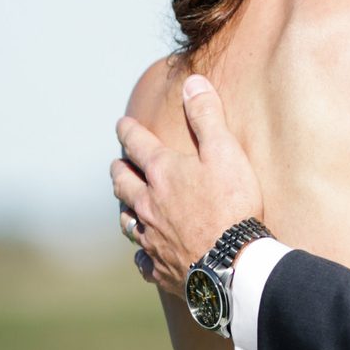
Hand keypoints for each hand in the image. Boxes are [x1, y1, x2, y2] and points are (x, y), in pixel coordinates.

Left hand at [111, 76, 263, 297]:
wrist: (232, 264)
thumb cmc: (232, 204)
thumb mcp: (225, 151)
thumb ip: (207, 115)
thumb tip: (192, 82)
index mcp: (162, 172)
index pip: (136, 143)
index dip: (127, 130)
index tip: (121, 124)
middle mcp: (149, 203)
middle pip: (123, 182)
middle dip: (119, 169)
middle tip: (117, 163)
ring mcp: (151, 237)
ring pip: (127, 220)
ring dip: (125, 208)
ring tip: (126, 204)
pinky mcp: (160, 266)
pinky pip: (142, 258)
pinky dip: (141, 252)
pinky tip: (144, 253)